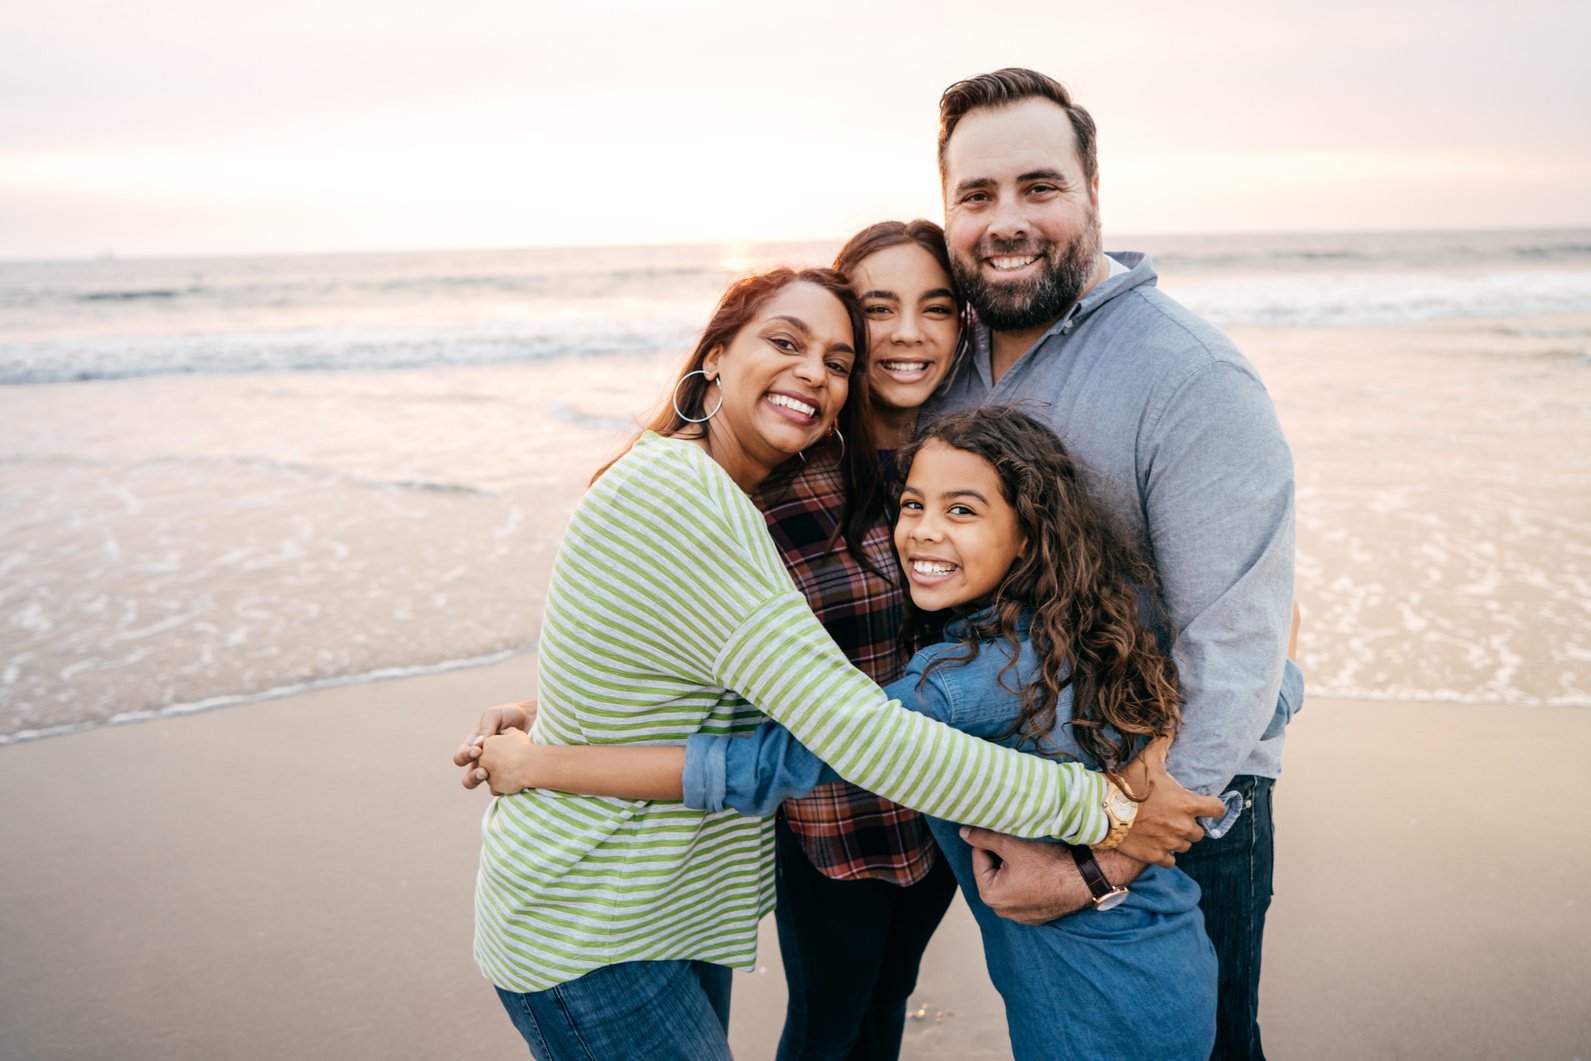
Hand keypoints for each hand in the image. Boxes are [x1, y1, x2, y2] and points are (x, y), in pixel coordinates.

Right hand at [454, 699, 537, 788]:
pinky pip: (502, 786)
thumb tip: (478, 745)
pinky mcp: (509, 775)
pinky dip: (504, 785)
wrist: (532, 718)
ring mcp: (496, 769)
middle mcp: (482, 761)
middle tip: (484, 772)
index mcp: (473, 746)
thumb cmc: (510, 715)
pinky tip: (512, 778)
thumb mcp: (494, 715)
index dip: (465, 756)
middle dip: (472, 777)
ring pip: (485, 785)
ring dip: (485, 784)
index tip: (477, 751)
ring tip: (491, 777)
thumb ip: (486, 727)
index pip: (461, 757)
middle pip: (468, 778)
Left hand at [959, 828, 1147, 923]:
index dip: (992, 842)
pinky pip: (1024, 893)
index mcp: (990, 896)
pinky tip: (1042, 872)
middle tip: (1021, 847)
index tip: (1009, 837)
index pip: (979, 857)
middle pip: (993, 871)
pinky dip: (1029, 882)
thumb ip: (983, 838)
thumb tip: (964, 833)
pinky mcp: (1037, 916)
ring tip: (1033, 859)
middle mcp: (1002, 911)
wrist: (1086, 879)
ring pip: (1009, 882)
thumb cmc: (1048, 863)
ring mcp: (1021, 916)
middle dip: (1002, 857)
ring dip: (1015, 868)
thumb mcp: (1011, 845)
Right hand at [1115, 735, 1227, 866]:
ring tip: (1163, 829)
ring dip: (1178, 839)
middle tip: (1174, 816)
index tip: (1205, 805)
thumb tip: (1171, 725)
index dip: (1213, 807)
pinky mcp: (1155, 856)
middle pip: (1200, 832)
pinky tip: (1156, 844)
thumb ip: (1163, 743)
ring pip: (1185, 846)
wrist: (1103, 810)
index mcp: (1187, 805)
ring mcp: (1170, 843)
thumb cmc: (1127, 785)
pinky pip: (1170, 861)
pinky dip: (1165, 854)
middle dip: (1190, 825)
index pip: (1217, 810)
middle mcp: (1183, 827)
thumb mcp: (1147, 760)